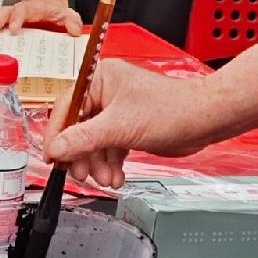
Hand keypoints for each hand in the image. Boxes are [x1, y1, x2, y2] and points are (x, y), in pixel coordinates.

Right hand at [0, 0, 83, 35]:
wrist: (48, 2)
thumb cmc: (55, 12)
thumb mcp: (68, 15)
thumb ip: (72, 21)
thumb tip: (75, 30)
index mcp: (35, 8)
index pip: (24, 10)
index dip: (17, 18)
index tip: (12, 29)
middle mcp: (20, 8)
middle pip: (4, 11)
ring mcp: (11, 12)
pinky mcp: (6, 17)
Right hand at [44, 59, 213, 188]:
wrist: (205, 121)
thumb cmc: (172, 110)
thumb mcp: (120, 126)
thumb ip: (84, 138)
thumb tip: (57, 148)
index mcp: (99, 78)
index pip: (66, 106)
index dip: (57, 134)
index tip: (52, 156)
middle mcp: (105, 92)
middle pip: (78, 127)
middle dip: (82, 154)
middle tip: (81, 173)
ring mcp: (117, 110)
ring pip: (94, 141)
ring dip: (98, 164)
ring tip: (106, 179)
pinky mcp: (127, 127)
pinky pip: (109, 147)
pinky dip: (110, 164)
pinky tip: (115, 176)